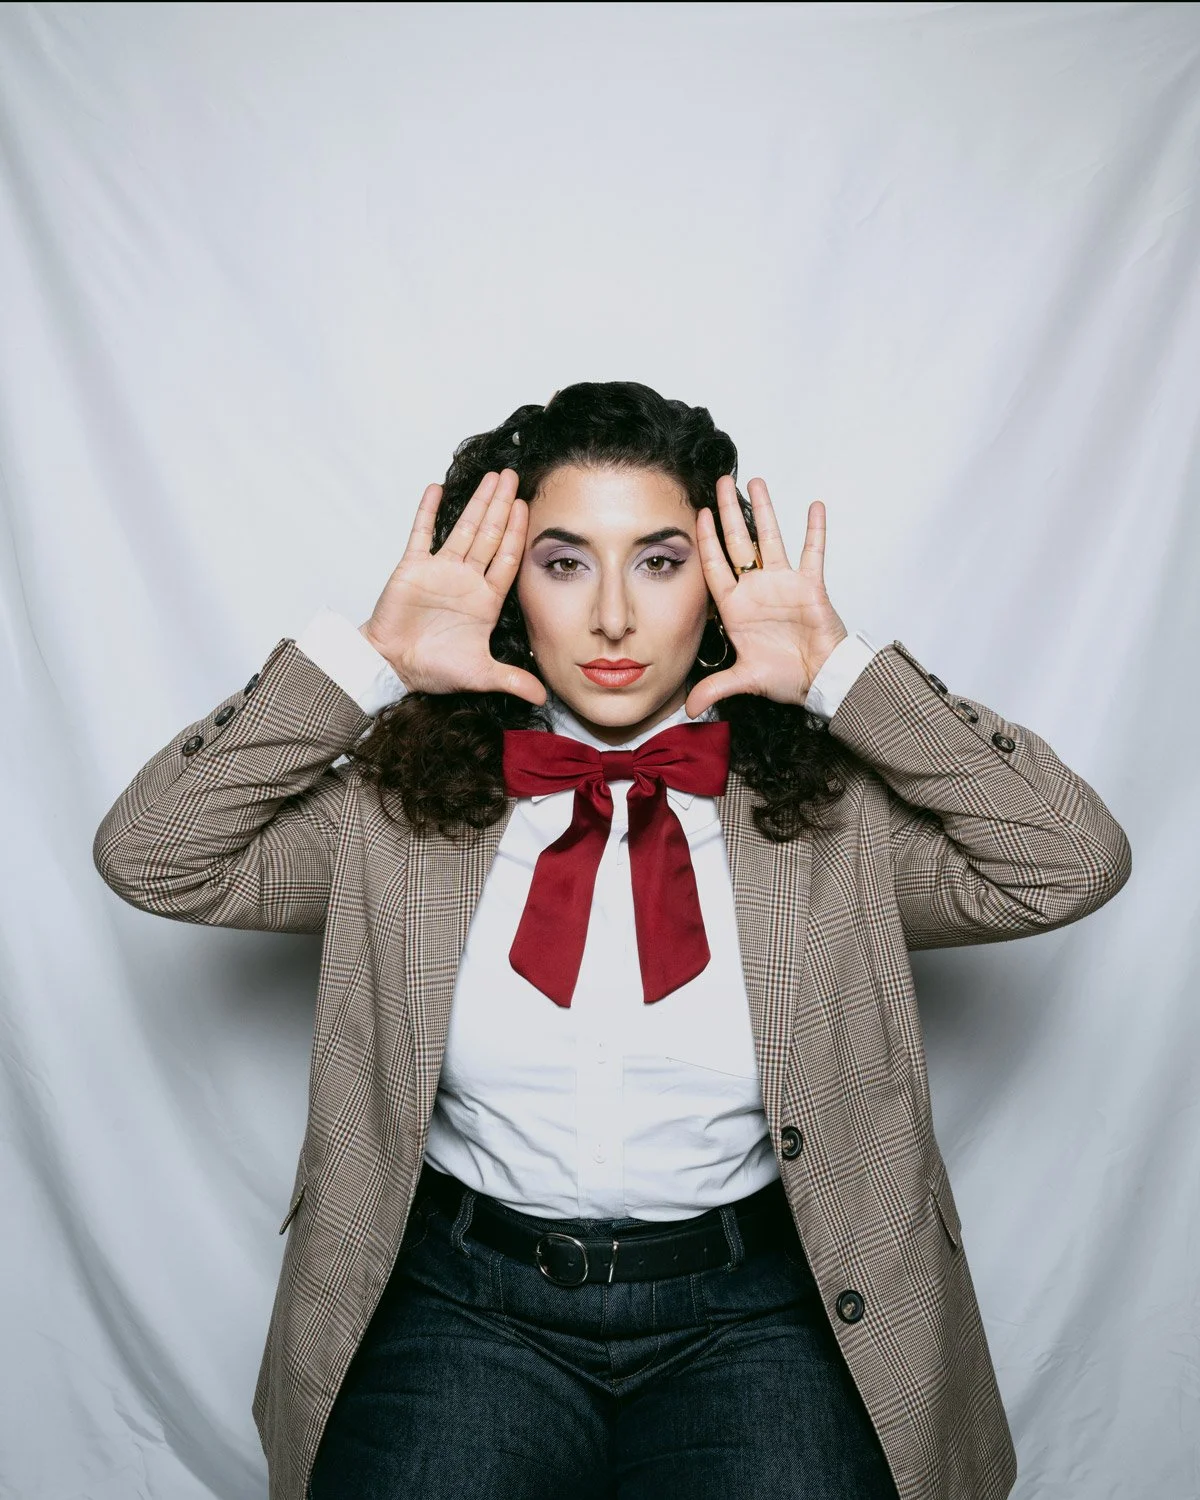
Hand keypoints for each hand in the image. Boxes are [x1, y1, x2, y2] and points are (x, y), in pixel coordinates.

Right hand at [359, 469, 545, 704]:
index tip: (527, 507)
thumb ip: (512, 680)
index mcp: (485, 600)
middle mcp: (466, 580)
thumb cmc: (433, 669)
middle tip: (514, 477)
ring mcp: (440, 571)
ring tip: (490, 477)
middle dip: (502, 506)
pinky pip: (422, 533)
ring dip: (476, 503)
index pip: (507, 558)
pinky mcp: (412, 568)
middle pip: (489, 536)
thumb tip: (544, 698)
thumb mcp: (480, 674)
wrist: (392, 666)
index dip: (518, 533)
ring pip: (463, 529)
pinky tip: (437, 489)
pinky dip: (428, 512)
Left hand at [684, 476, 847, 717]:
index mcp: (736, 607)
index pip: (715, 566)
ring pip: (771, 538)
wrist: (820, 681)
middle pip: (738, 542)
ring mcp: (783, 584)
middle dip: (728, 512)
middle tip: (720, 483)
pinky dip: (814, 530)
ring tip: (755, 481)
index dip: (705, 541)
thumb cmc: (784, 678)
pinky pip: (813, 552)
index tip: (696, 514)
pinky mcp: (810, 586)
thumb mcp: (745, 680)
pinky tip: (814, 506)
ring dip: (764, 510)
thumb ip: (716, 687)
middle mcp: (757, 589)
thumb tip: (688, 709)